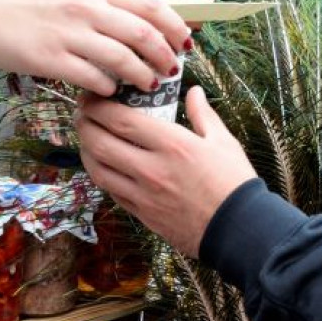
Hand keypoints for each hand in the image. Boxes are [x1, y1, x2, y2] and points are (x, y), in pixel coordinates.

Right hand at [0, 0, 190, 94]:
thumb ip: (104, 4)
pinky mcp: (50, 60)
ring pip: (121, 59)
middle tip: (172, 70)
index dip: (175, 26)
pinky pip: (90, 78)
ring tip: (149, 85)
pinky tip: (111, 92)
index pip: (150, 6)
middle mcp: (86, 9)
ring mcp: (68, 34)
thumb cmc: (27, 2)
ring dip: (141, 75)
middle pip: (142, 34)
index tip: (186, 42)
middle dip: (164, 55)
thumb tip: (142, 23)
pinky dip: (108, 87)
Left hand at [76, 85, 256, 256]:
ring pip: (97, 169)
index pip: (121, 119)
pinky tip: (104, 163)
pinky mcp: (142, 214)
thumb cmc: (234, 183)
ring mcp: (143, 194)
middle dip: (84, 123)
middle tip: (84, 112)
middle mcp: (151, 169)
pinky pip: (111, 190)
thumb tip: (193, 91)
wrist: (238, 229)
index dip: (98, 105)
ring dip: (86, 149)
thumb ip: (203, 113)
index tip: (93, 96)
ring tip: (88, 136)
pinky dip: (101, 173)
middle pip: (99, 142)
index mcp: (173, 145)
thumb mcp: (223, 141)